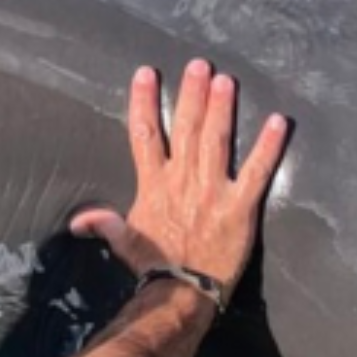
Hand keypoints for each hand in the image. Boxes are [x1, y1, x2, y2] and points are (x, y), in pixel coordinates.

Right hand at [70, 60, 288, 292]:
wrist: (182, 292)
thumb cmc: (153, 266)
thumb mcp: (124, 241)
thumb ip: (104, 223)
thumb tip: (77, 220)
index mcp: (154, 184)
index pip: (146, 134)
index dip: (145, 102)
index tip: (147, 73)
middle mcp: (182, 179)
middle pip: (187, 128)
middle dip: (192, 94)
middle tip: (199, 64)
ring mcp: (213, 190)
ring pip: (217, 141)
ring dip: (222, 109)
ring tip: (226, 80)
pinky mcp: (241, 206)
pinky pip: (257, 171)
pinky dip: (268, 147)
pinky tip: (278, 122)